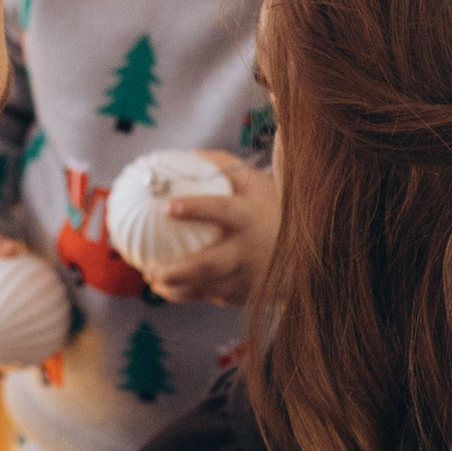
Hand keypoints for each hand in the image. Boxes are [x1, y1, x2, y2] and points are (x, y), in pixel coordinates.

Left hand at [154, 157, 279, 310]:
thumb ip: (223, 167)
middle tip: (149, 267)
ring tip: (150, 278)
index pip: (222, 211)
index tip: (168, 207)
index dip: (196, 209)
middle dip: (177, 270)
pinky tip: (164, 287)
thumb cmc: (268, 208)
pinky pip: (208, 296)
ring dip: (175, 287)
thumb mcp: (255, 183)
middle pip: (210, 265)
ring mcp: (246, 276)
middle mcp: (248, 250)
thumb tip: (188, 154)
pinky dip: (184, 294)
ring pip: (205, 287)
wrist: (302, 251)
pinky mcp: (242, 294)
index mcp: (250, 217)